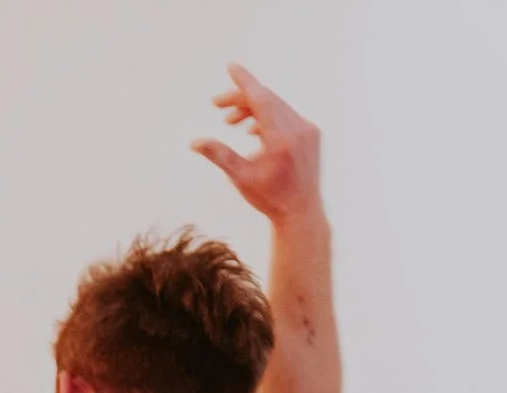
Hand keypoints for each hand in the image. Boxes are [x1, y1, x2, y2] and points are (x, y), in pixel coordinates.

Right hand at [192, 64, 322, 223]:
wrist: (301, 212)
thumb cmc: (269, 197)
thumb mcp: (240, 177)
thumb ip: (219, 155)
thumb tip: (194, 142)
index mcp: (280, 140)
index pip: (261, 99)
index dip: (244, 82)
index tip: (231, 66)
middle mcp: (298, 130)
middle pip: (267, 100)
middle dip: (241, 99)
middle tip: (217, 104)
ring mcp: (308, 130)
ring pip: (277, 106)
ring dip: (252, 109)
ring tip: (230, 122)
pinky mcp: (312, 134)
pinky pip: (287, 115)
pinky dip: (268, 116)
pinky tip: (253, 130)